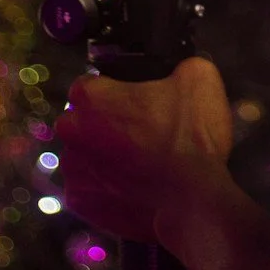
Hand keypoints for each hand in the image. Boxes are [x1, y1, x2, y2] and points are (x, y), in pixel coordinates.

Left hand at [57, 57, 233, 241]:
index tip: (138, 104)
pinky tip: (131, 189)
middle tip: (140, 134)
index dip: (115, 92)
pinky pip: (88, 188)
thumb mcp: (199, 77)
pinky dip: (104, 189)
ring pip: (82, 156)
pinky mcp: (80, 203)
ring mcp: (72, 170)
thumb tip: (178, 70)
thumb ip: (178, 66)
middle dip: (102, 125)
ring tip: (138, 166)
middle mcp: (71, 131)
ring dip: (102, 158)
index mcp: (90, 95)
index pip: (91, 84)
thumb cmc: (190, 136)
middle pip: (81, 120)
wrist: (193, 201)